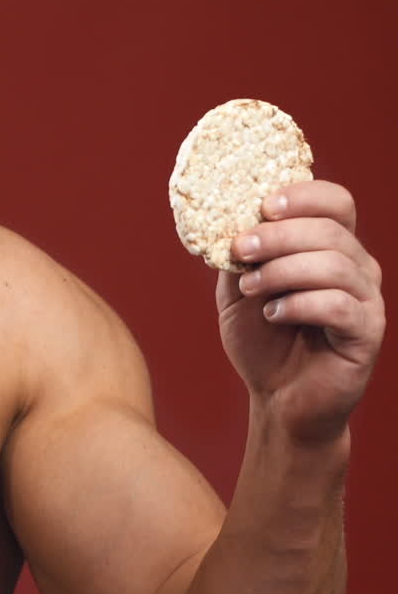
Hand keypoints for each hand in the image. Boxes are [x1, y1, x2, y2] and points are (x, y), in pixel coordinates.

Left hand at [217, 180, 384, 443]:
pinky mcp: (367, 332)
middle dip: (278, 235)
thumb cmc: (261, 339)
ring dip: (282, 271)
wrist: (277, 397)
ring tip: (250, 289)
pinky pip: (340, 305)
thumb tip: (226, 220)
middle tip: (241, 249)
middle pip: (330, 230)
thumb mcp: (237, 289)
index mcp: (328, 247)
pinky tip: (273, 314)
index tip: (264, 205)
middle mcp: (356, 267)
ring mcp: (366, 299)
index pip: (335, 202)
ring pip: (335, 265)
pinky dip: (299, 304)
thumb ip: (239, 255)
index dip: (304, 195)